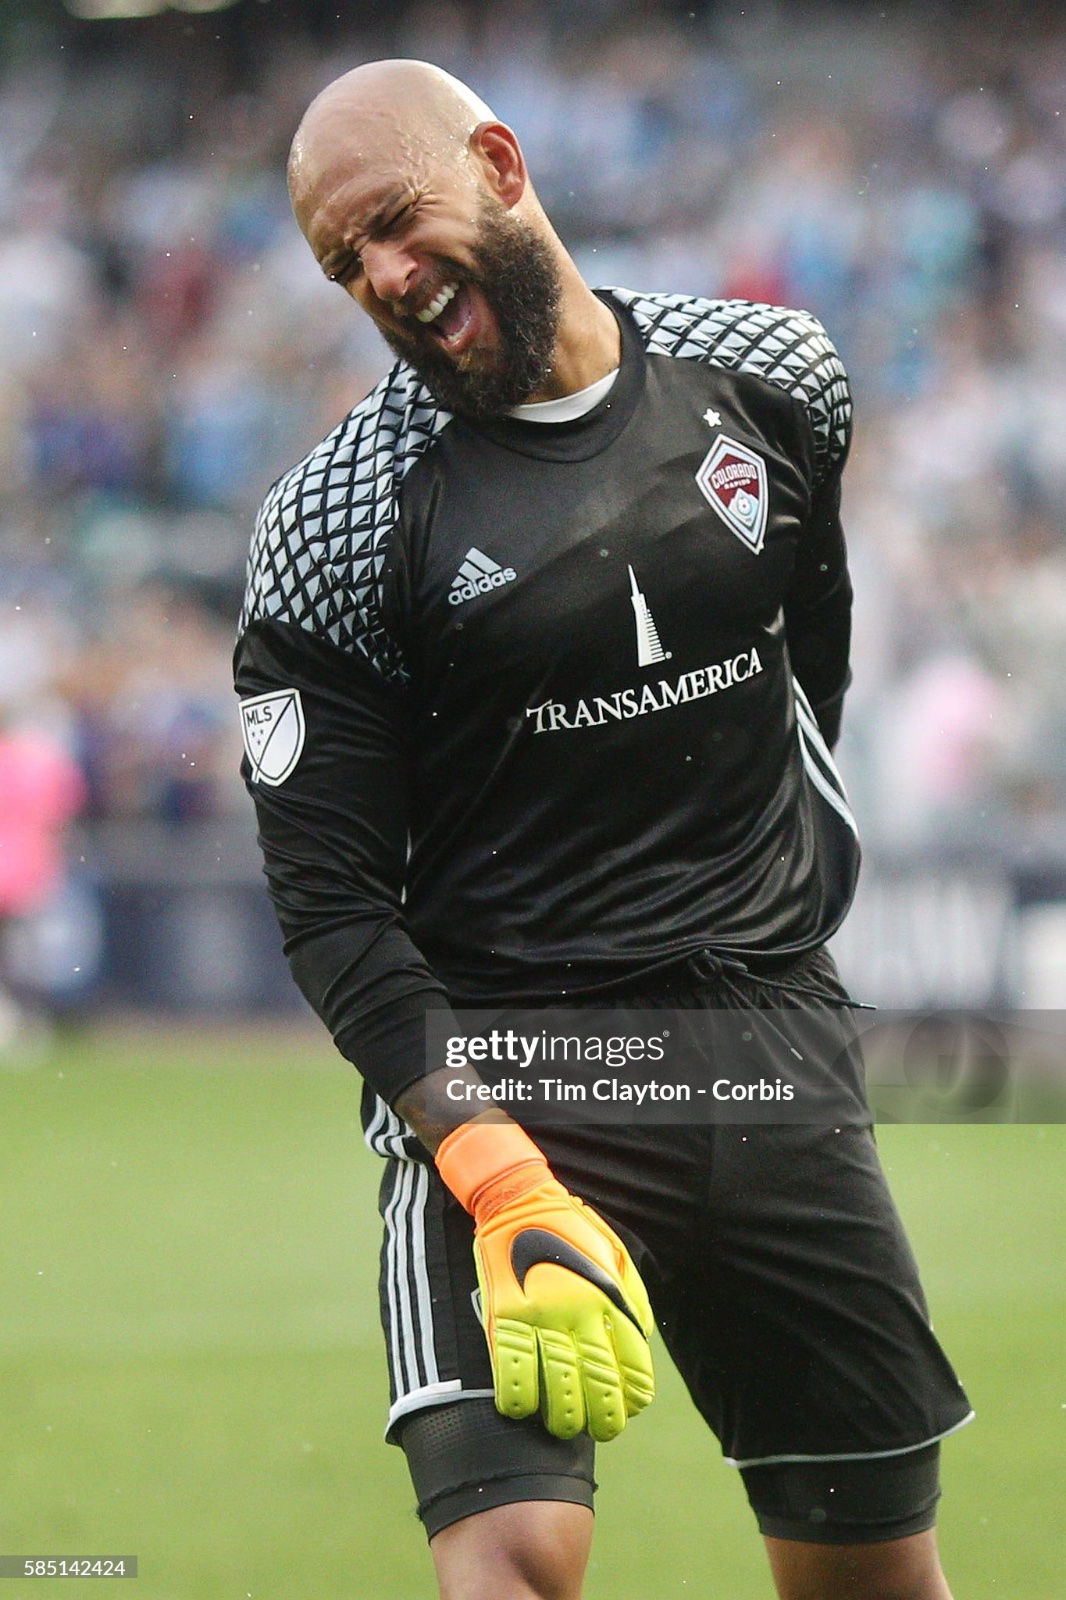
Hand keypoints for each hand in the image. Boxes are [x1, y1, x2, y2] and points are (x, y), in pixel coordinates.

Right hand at [435, 1119, 654, 1441]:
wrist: (517, 1198)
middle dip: (603, 1422)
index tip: (626, 1409)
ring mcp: (542, 1317)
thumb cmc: (570, 1229)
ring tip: (561, 1425)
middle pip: (599, 1389)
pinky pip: (512, 1375)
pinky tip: (522, 1406)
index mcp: (611, 1299)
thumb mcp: (614, 1257)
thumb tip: (640, 1344)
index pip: (634, 1369)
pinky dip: (518, 1401)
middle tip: (597, 1429)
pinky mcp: (505, 1317)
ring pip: (558, 1392)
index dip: (632, 1399)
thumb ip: (631, 1301)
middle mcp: (580, 1312)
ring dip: (562, 1420)